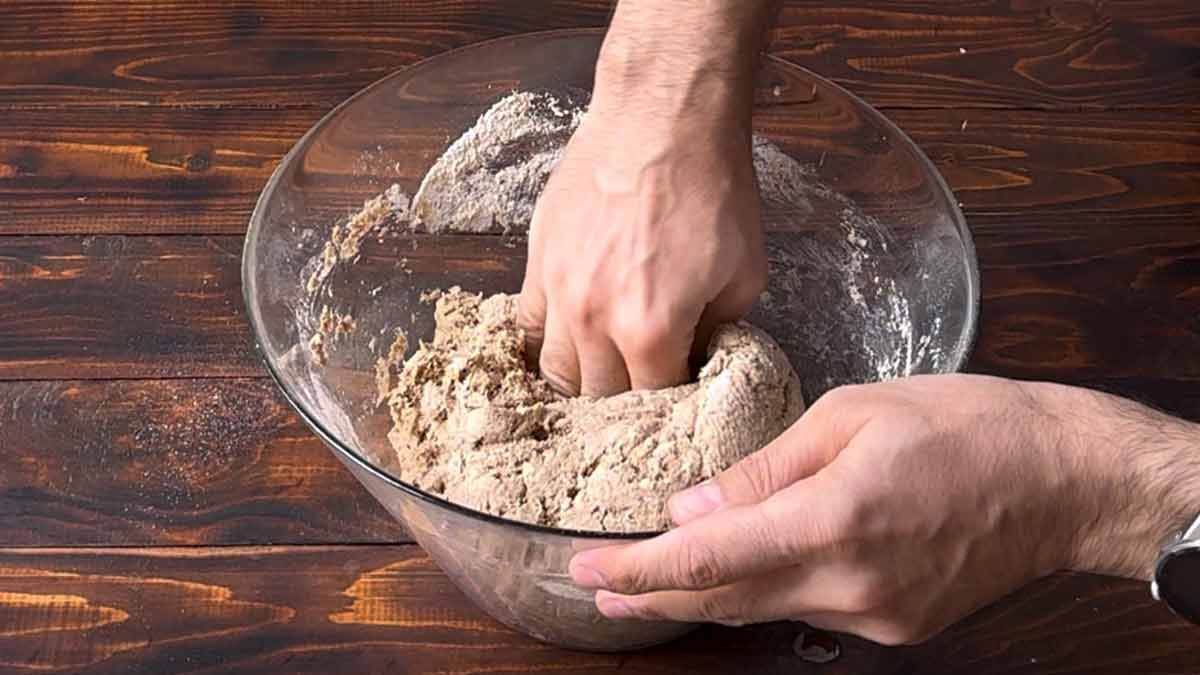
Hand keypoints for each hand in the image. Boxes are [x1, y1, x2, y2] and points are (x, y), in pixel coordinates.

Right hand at [516, 0, 778, 396]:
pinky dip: (547, 339)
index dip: (669, 402)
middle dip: (625, 401)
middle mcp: (594, 320)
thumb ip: (718, 329)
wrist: (663, 120)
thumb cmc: (712, 189)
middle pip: (599, 396)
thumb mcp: (744, 272)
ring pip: (555, 370)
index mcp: (650, 329)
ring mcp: (559, 291)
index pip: (652, 399)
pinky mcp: (538, 261)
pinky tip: (567, 337)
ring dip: (581, 380)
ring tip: (601, 376)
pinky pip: (528, 323)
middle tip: (642, 388)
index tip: (677, 395)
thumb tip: (698, 352)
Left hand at [568, 375, 1199, 643]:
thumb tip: (692, 505)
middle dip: (656, 596)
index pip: (709, 559)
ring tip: (654, 587)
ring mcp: (875, 616)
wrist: (1061, 478)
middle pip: (726, 599)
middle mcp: (849, 584)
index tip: (587, 571)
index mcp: (832, 520)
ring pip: (765, 608)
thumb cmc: (961, 424)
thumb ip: (764, 468)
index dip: (639, 570)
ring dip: (707, 597)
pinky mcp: (897, 626)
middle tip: (598, 591)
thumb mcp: (851, 415)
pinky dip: (768, 590)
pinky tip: (746, 572)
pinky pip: (810, 610)